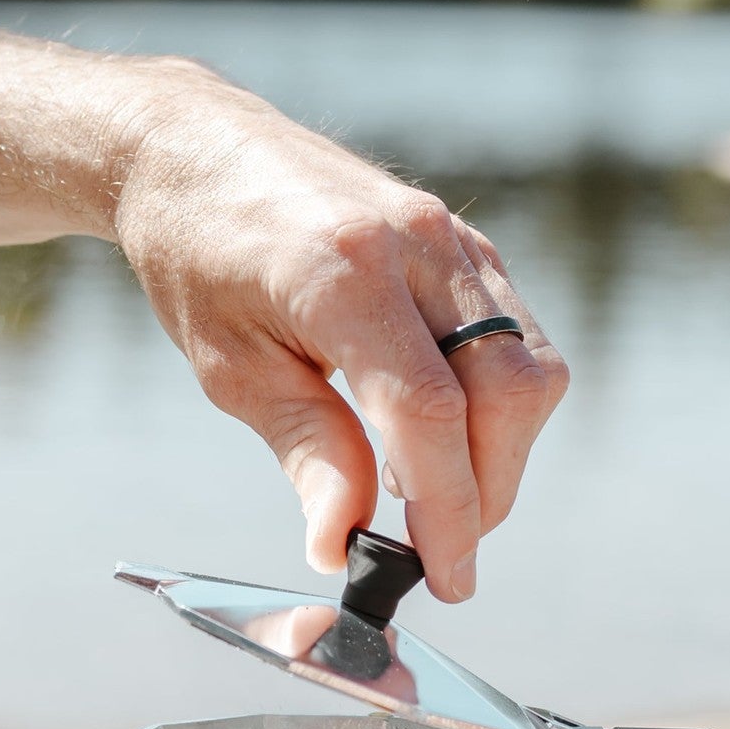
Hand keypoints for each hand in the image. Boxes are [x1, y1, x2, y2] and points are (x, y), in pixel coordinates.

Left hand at [110, 60, 567, 602]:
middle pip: (505, 393)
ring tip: (433, 494)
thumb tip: (344, 543)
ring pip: (532, 369)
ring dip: (503, 453)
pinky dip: (497, 408)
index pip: (429, 412)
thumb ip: (306, 453)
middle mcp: (415, 244)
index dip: (448, 509)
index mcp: (341, 273)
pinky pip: (519, 340)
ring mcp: (452, 238)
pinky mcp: (468, 244)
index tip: (445, 578)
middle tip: (440, 552)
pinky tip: (437, 438)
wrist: (198, 150)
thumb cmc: (198, 259)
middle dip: (488, 492)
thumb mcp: (231, 369)